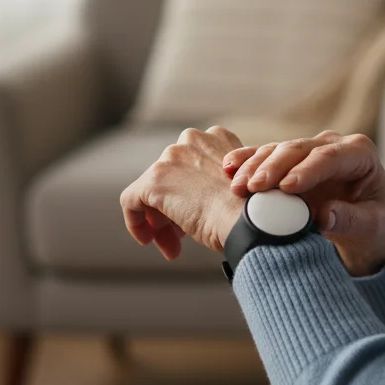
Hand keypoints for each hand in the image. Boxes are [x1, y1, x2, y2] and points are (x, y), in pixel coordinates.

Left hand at [120, 126, 247, 260]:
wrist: (252, 218)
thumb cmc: (253, 211)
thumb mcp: (240, 186)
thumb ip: (216, 182)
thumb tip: (196, 203)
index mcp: (217, 137)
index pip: (191, 164)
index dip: (191, 192)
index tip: (197, 215)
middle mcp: (192, 139)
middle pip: (171, 177)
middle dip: (174, 208)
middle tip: (181, 237)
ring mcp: (171, 157)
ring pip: (152, 190)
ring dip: (161, 220)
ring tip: (173, 246)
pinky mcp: (154, 180)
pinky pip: (131, 199)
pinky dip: (135, 221)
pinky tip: (147, 240)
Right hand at [225, 131, 384, 276]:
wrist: (369, 224)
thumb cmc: (377, 223)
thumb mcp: (373, 226)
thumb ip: (352, 220)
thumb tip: (324, 216)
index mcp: (359, 153)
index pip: (330, 157)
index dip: (307, 170)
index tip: (287, 187)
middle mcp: (332, 145)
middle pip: (298, 149)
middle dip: (274, 166)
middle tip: (254, 187)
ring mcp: (308, 151)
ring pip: (277, 151)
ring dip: (255, 166)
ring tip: (237, 185)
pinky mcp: (290, 163)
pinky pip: (265, 157)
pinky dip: (246, 162)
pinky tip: (229, 168)